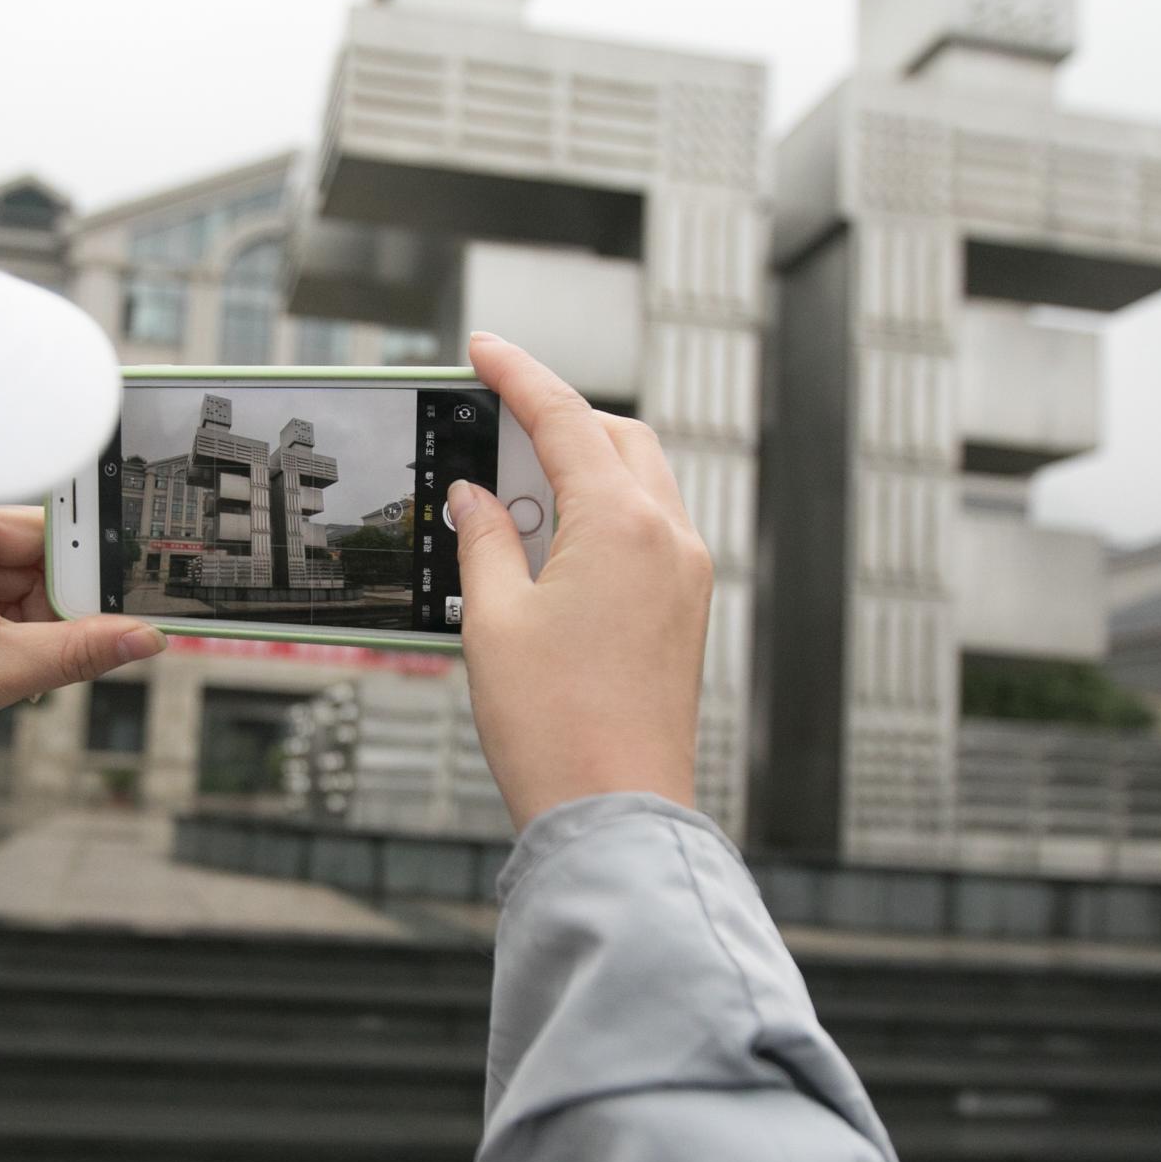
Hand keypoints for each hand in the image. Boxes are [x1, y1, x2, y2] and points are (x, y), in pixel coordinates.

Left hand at [0, 504, 163, 818]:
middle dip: (58, 588)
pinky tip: (13, 659)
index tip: (113, 543)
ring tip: (32, 659)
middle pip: (25, 538)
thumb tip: (142, 638)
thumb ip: (79, 650)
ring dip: (34, 612)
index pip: (26, 492)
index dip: (75, 512)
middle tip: (92, 626)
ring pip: (9, 569)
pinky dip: (8, 621)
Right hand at [450, 332, 711, 828]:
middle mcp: (669, 539)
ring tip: (508, 493)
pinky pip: (648, 531)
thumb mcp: (494, 621)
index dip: (517, 374)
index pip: (565, 418)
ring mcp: (686, 577)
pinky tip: (549, 543)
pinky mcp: (686, 613)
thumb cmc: (558, 729)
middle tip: (492, 419)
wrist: (616, 813)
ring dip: (580, 467)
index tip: (483, 348)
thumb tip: (474, 498)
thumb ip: (483, 542)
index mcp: (624, 525)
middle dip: (557, 418)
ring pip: (639, 481)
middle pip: (616, 437)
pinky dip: (601, 514)